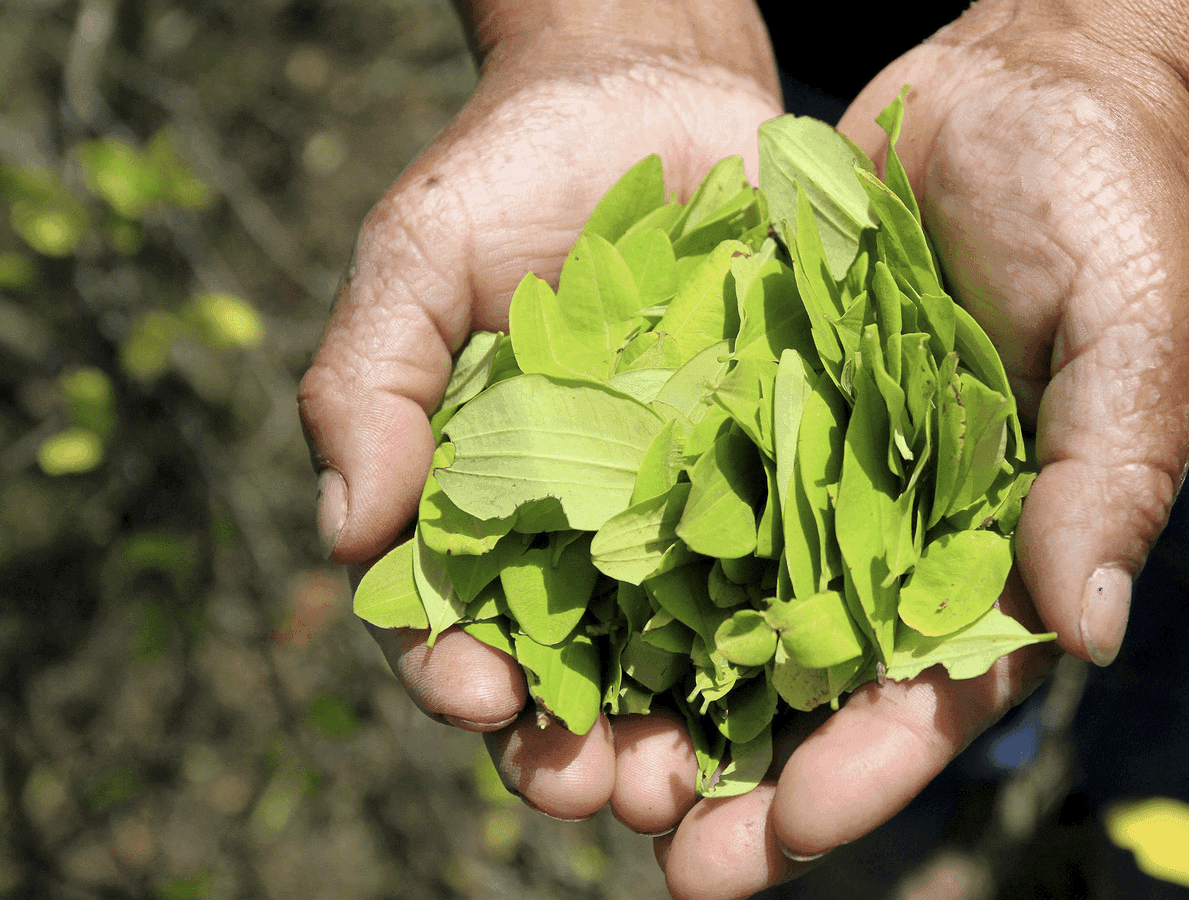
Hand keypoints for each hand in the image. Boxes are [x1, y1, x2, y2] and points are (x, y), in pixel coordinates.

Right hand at [297, 1, 781, 820]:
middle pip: (590, 676)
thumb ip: (368, 384)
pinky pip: (809, 566)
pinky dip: (812, 634)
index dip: (465, 677)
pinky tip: (826, 685)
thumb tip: (341, 532)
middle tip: (619, 790)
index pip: (464, 626)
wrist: (652, 93)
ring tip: (717, 777)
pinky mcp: (799, 471)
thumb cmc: (512, 175)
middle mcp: (597, 533)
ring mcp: (704, 511)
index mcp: (491, 509)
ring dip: (708, 732)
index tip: (483, 702)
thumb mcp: (416, 260)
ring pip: (701, 654)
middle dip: (596, 748)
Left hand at [651, 10, 1188, 898]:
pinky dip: (636, 556)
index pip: (943, 690)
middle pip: (824, 683)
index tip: (778, 833)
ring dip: (667, 691)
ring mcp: (833, 473)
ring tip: (576, 762)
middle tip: (659, 854)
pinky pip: (697, 492)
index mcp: (1015, 547)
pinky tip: (557, 611)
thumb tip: (1082, 638)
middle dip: (747, 775)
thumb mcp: (1143, 332)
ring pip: (741, 609)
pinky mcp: (767, 405)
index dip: (867, 769)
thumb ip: (1112, 478)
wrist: (1034, 82)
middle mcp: (914, 532)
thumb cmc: (1117, 208)